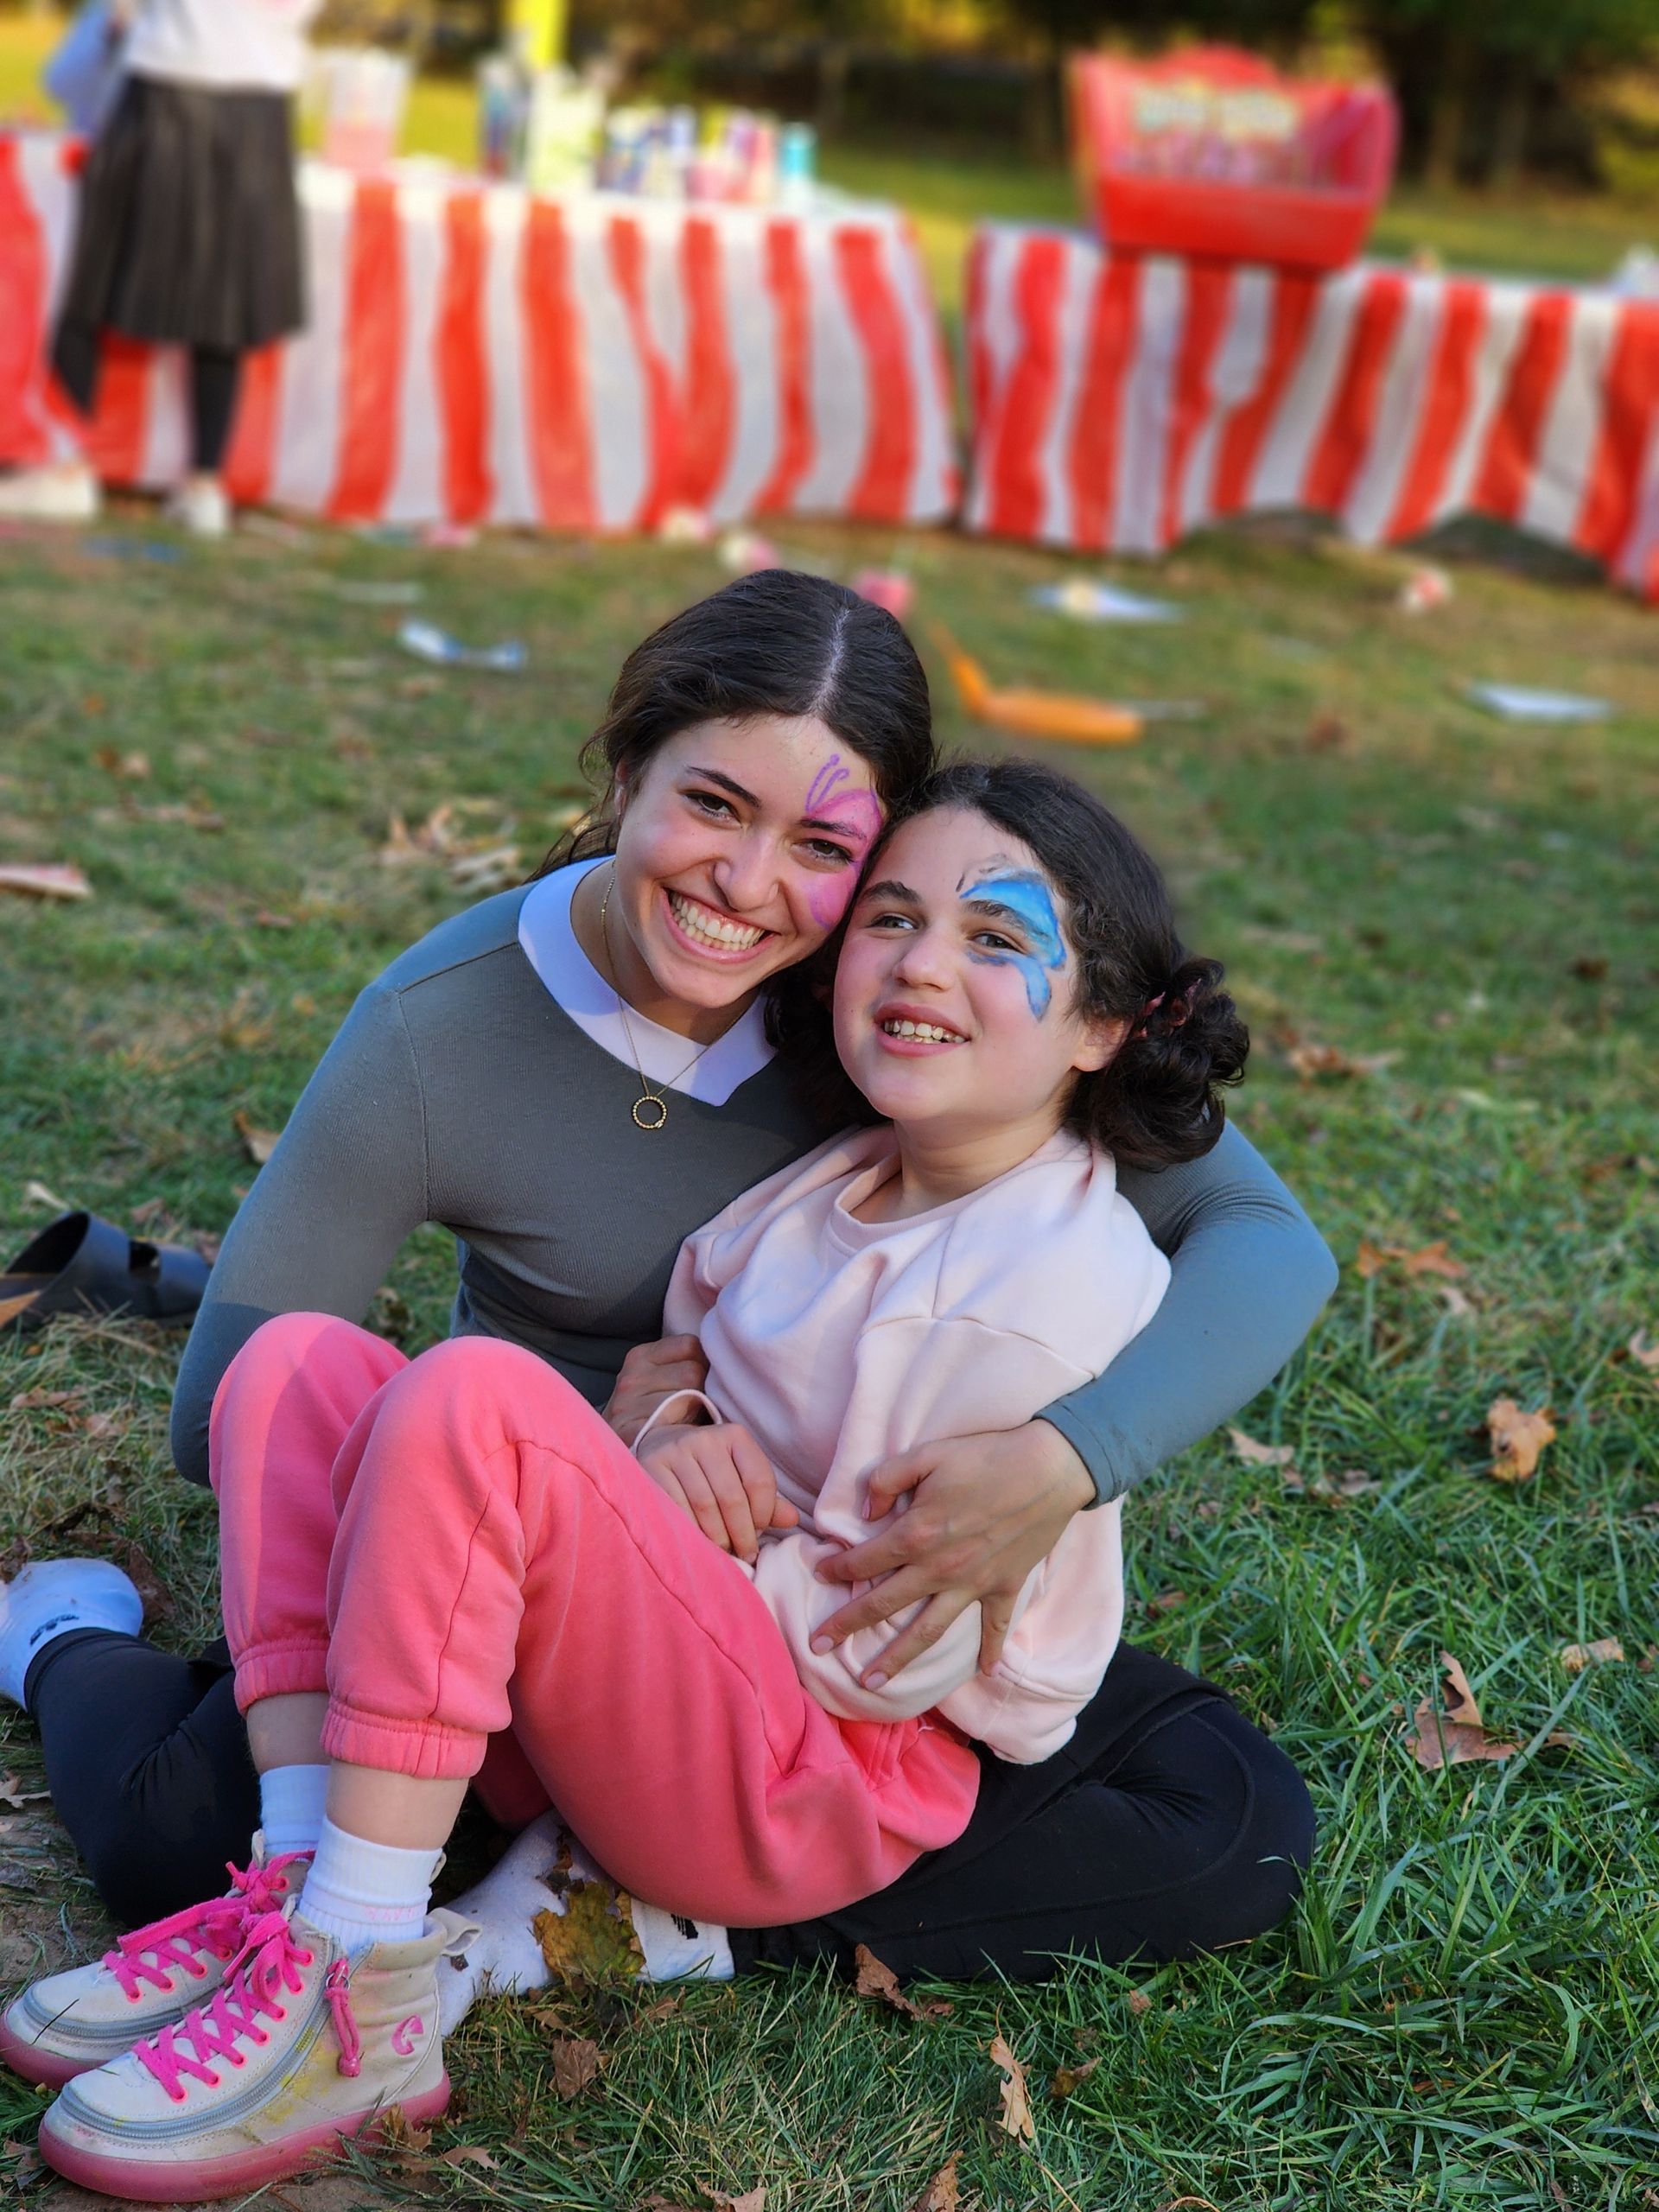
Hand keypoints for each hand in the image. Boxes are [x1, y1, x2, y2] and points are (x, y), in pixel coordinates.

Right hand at [603, 1334, 707, 1446]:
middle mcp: (631, 1377)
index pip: (690, 1345)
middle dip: (703, 1389)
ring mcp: (627, 1406)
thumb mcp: (660, 1377)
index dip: (703, 1362)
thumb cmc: (650, 1410)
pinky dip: (682, 1434)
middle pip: (692, 1372)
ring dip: (694, 1413)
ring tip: (689, 1422)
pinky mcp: (629, 1433)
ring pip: (687, 1399)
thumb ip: (686, 1362)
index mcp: (641, 1356)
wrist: (612, 1447)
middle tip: (699, 1405)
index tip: (702, 1379)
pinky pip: (672, 1429)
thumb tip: (727, 1355)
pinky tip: (678, 1437)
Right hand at [637, 1421, 798, 1562]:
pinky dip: (691, 1532)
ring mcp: (677, 1451)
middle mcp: (706, 1439)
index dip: (764, 1514)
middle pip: (732, 1497)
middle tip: (745, 1554)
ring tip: (724, 1553)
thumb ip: (766, 1499)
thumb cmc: (711, 1470)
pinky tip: (699, 1544)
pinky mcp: (652, 1467)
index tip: (760, 1534)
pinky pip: (676, 1509)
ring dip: (718, 1538)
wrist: (663, 1447)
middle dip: (742, 1533)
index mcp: (735, 1436)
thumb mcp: (740, 1475)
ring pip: (704, 1506)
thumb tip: (792, 1519)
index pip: (759, 1480)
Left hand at [811, 1421, 1094, 1685]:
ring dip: (897, 1658)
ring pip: (928, 1630)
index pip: (864, 1559)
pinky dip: (991, 1651)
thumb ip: (886, 1479)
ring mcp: (974, 1583)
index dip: (836, 1568)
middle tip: (816, 1648)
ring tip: (871, 1683)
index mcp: (917, 1534)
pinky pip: (996, 1626)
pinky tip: (985, 1672)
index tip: (818, 1574)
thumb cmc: (986, 1457)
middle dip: (846, 1626)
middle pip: (884, 1605)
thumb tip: (865, 1511)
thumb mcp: (927, 1453)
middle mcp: (940, 1568)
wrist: (1051, 1468)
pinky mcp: (1006, 1587)